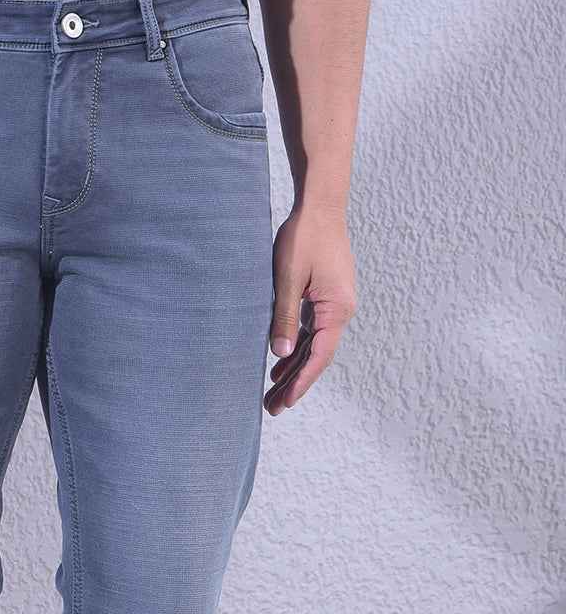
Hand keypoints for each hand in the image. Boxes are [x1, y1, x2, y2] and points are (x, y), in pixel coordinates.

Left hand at [265, 205, 356, 415]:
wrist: (320, 205)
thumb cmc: (304, 237)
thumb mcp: (288, 279)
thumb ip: (284, 317)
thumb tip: (279, 354)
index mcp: (337, 309)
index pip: (318, 356)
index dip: (301, 382)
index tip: (285, 403)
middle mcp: (340, 310)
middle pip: (316, 356)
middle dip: (294, 383)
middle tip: (272, 408)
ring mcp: (334, 304)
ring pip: (312, 345)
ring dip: (293, 369)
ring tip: (273, 393)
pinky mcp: (325, 297)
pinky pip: (311, 330)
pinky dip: (296, 348)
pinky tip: (280, 364)